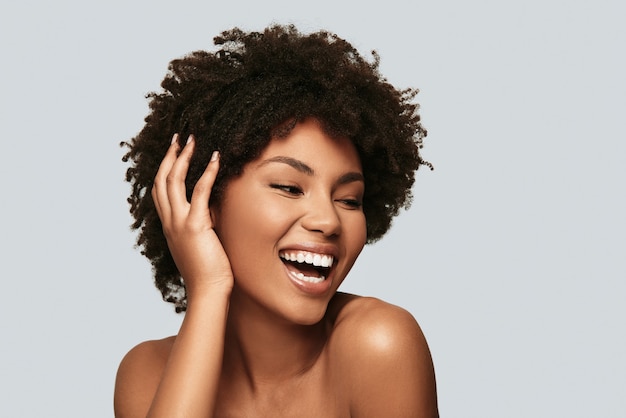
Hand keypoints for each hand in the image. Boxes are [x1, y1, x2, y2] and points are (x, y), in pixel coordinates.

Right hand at [152, 134, 232, 297]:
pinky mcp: (195, 226)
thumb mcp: (199, 244)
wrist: (208, 291)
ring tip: (192, 140)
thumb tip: (212, 208)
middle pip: (162, 180)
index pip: (160, 192)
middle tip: (179, 138)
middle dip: (170, 156)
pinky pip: (199, 191)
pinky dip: (207, 172)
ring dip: (183, 157)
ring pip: (174, 181)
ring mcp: (179, 223)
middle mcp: (169, 222)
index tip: (173, 153)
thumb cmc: (208, 272)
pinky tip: (215, 158)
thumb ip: (201, 224)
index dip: (164, 170)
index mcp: (169, 227)